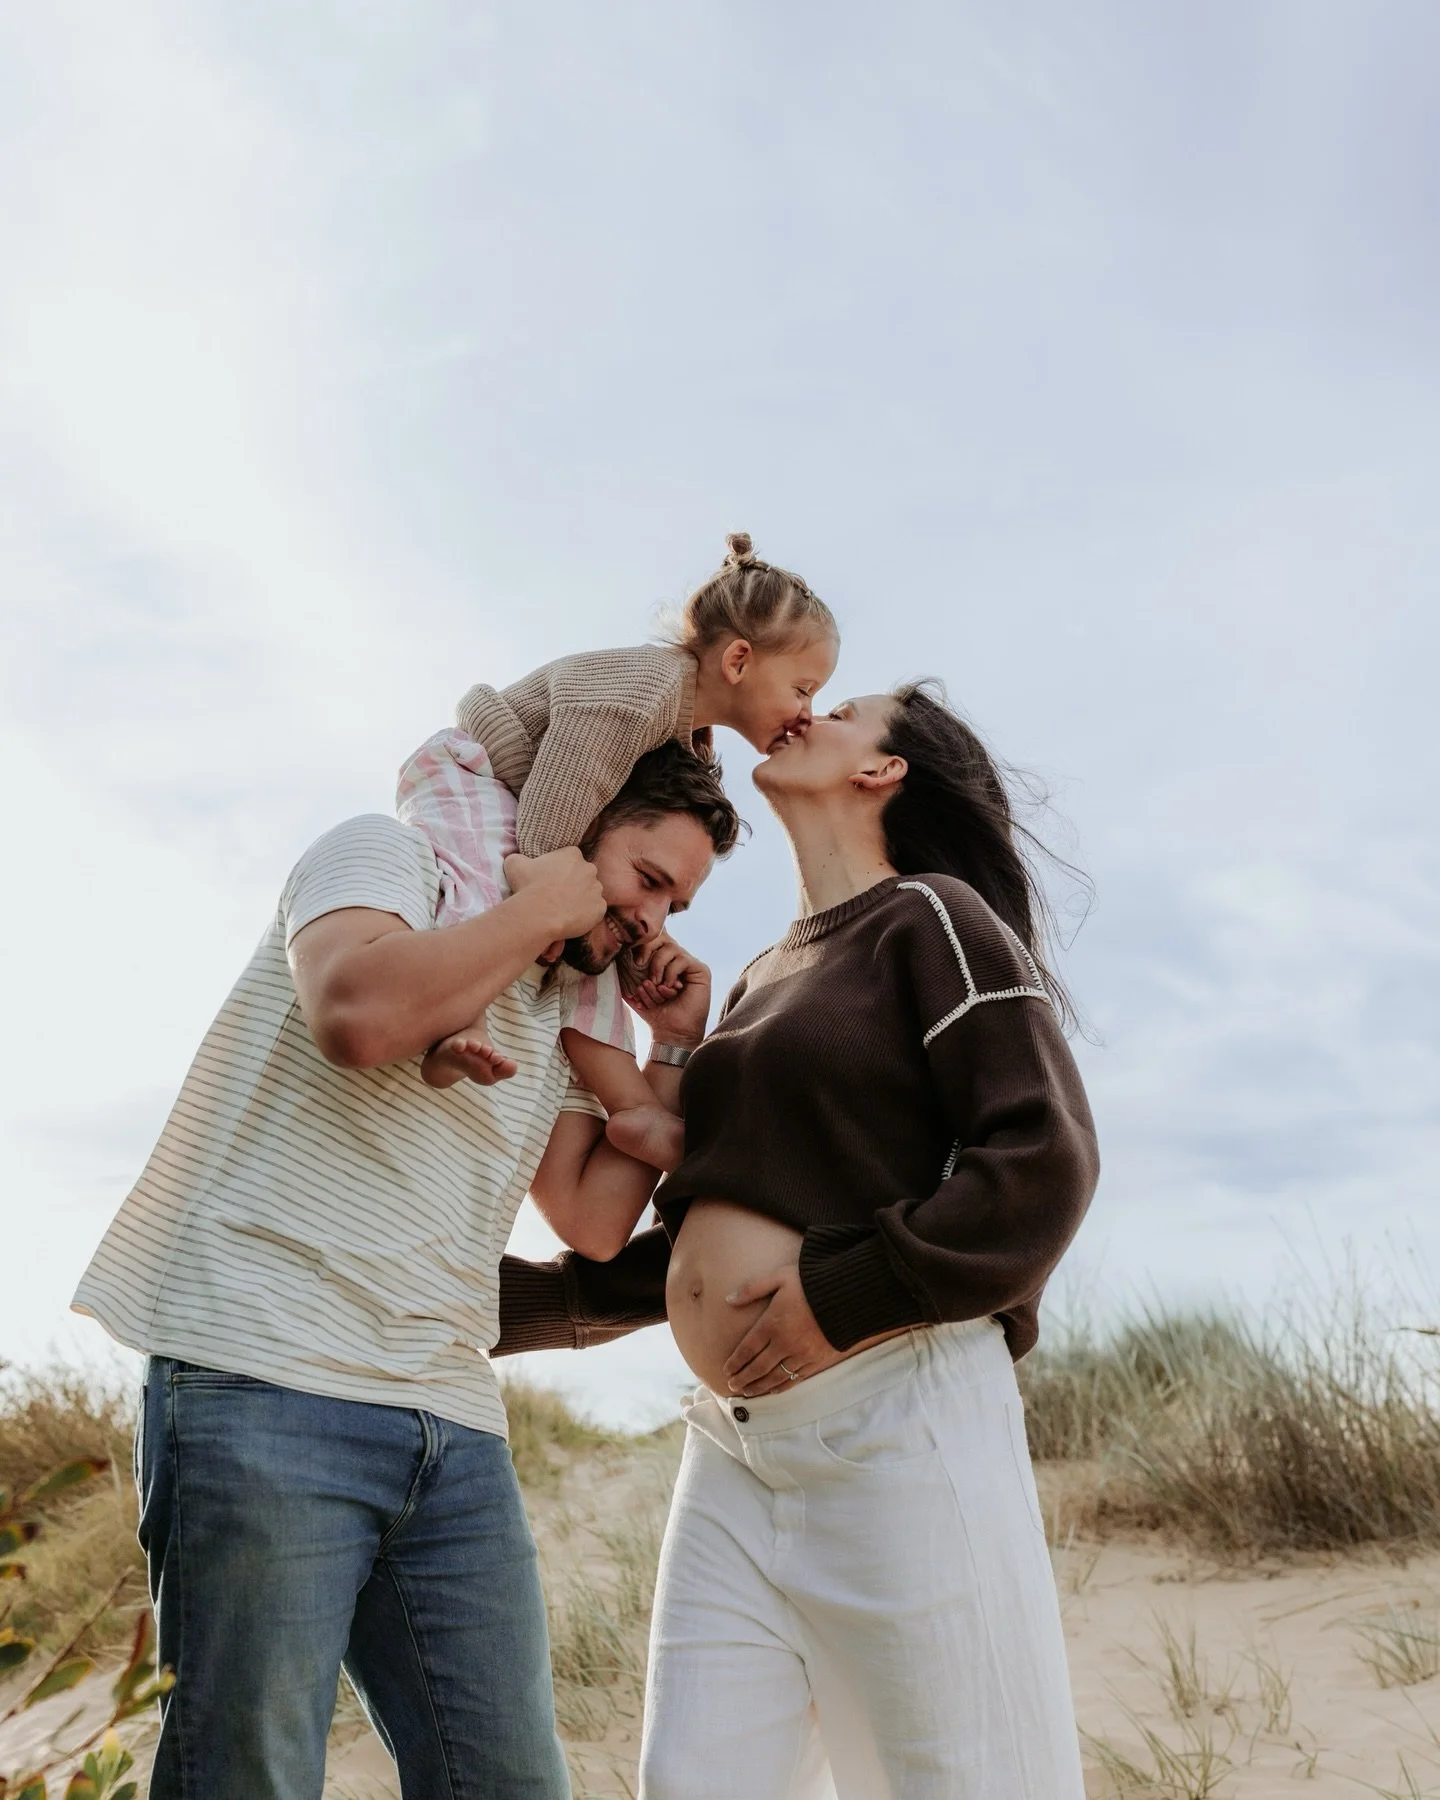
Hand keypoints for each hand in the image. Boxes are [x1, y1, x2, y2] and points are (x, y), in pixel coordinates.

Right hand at [504, 849, 605, 947]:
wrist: (538, 915)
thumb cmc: (527, 887)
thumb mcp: (515, 864)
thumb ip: (518, 857)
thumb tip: (516, 858)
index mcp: (572, 854)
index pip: (570, 859)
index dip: (560, 870)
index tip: (551, 880)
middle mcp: (589, 869)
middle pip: (583, 874)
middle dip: (574, 883)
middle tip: (558, 895)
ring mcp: (597, 889)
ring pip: (590, 893)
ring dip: (581, 899)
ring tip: (564, 909)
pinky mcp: (600, 908)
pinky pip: (595, 910)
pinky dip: (586, 914)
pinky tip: (572, 918)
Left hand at [623, 933, 710, 1047]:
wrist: (672, 1032)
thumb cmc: (656, 1013)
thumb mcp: (637, 992)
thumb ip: (627, 977)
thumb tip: (614, 959)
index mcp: (663, 962)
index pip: (654, 939)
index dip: (642, 943)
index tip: (633, 960)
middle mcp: (677, 960)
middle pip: (662, 937)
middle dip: (647, 949)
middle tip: (639, 964)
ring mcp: (689, 964)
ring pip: (671, 948)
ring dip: (658, 966)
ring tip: (655, 984)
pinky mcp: (701, 970)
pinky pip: (682, 960)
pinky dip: (671, 973)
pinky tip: (668, 988)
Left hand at [721, 1265, 843, 1395]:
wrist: (849, 1295)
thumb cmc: (811, 1282)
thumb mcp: (779, 1277)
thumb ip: (752, 1288)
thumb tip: (728, 1299)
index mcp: (772, 1324)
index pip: (747, 1349)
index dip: (735, 1362)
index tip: (726, 1370)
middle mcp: (784, 1343)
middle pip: (758, 1367)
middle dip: (743, 1378)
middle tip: (732, 1385)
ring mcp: (801, 1354)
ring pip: (775, 1377)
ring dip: (759, 1386)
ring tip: (747, 1392)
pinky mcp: (817, 1361)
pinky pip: (795, 1379)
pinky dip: (781, 1387)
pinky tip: (773, 1390)